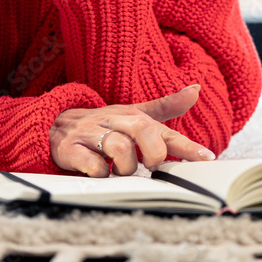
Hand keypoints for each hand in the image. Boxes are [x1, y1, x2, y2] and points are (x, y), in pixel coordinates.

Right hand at [49, 84, 214, 176]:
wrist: (54, 126)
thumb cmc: (102, 125)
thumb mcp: (133, 113)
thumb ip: (165, 106)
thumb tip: (196, 89)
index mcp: (132, 116)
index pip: (163, 129)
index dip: (186, 145)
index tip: (207, 158)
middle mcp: (114, 122)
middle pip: (142, 129)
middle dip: (153, 152)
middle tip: (150, 165)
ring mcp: (91, 134)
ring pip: (119, 148)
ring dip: (126, 167)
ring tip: (120, 170)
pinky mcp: (71, 149)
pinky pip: (92, 164)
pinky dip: (101, 173)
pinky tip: (99, 172)